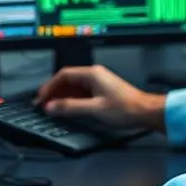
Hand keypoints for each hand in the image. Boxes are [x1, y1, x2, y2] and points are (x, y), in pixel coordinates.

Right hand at [34, 64, 165, 131]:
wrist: (145, 112)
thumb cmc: (126, 108)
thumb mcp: (94, 109)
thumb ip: (70, 107)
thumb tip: (52, 107)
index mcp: (92, 74)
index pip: (63, 75)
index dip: (49, 87)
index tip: (41, 98)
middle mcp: (95, 75)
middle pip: (67, 80)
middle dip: (53, 91)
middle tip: (43, 103)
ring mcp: (99, 82)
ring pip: (74, 86)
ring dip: (62, 96)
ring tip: (52, 108)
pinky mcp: (102, 91)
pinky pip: (81, 92)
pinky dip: (72, 99)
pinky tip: (68, 108)